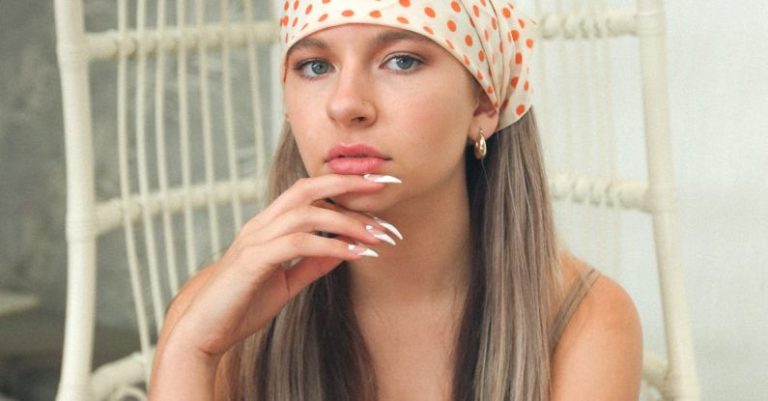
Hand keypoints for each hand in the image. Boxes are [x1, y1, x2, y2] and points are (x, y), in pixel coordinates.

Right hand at [163, 174, 401, 359]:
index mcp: (267, 226)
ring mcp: (254, 240)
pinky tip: (355, 253)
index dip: (341, 184)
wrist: (203, 332)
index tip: (376, 186)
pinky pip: (298, 243)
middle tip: (383, 185)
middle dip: (347, 183)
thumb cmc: (241, 307)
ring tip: (378, 235)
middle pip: (307, 188)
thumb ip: (312, 263)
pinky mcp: (252, 261)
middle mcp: (260, 225)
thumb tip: (343, 248)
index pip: (307, 192)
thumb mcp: (286, 283)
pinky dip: (330, 245)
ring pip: (307, 213)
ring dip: (347, 222)